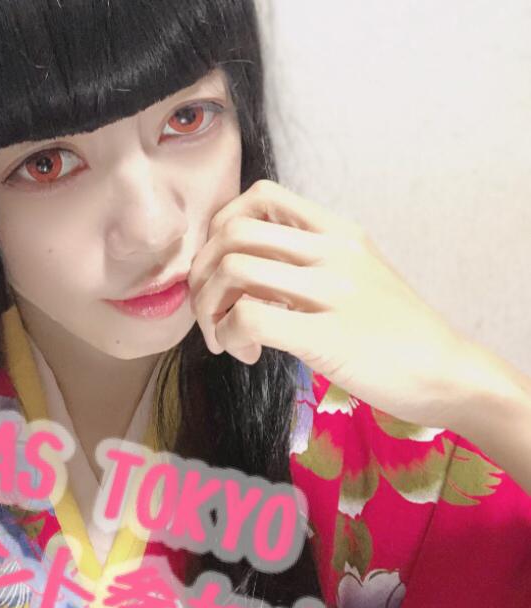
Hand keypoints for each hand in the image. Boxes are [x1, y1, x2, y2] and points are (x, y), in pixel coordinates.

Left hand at [188, 179, 477, 428]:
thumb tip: (244, 272)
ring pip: (232, 269)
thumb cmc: (395, 332)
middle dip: (201, 274)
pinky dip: (229, 336)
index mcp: (338, 232)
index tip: (221, 267)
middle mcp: (332, 251)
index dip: (221, 228)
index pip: (261, 194)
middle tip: (211, 312)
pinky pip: (247, 317)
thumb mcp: (357, 277)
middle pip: (231, 231)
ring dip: (210, 308)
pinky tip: (246, 353)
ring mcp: (330, 291)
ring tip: (226, 338)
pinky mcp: (324, 335)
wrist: (445, 373)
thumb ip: (306, 264)